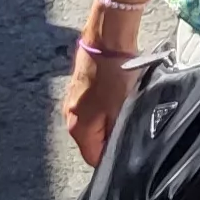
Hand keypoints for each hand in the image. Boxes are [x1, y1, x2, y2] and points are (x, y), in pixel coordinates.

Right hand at [62, 40, 139, 165]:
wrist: (106, 41)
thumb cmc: (114, 75)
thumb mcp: (120, 109)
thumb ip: (116, 134)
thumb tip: (115, 152)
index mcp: (78, 128)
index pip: (93, 158)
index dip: (112, 157)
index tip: (128, 149)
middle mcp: (70, 118)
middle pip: (92, 142)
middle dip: (110, 139)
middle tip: (130, 128)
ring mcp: (73, 103)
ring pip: (94, 125)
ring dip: (109, 122)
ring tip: (125, 112)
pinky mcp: (79, 90)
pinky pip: (93, 110)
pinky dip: (105, 109)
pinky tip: (118, 100)